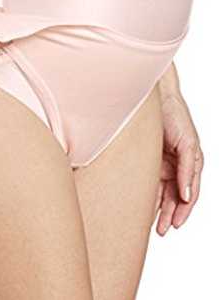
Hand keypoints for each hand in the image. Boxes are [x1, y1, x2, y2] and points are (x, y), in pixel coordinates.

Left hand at [154, 92, 203, 235]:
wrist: (154, 99)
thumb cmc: (176, 116)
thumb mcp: (187, 144)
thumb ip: (188, 169)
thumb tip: (187, 196)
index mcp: (189, 164)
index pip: (188, 194)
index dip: (183, 211)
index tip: (175, 225)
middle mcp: (175, 165)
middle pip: (173, 197)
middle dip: (169, 214)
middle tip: (161, 231)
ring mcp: (161, 162)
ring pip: (160, 191)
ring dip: (158, 208)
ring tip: (152, 224)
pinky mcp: (147, 158)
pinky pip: (148, 180)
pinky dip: (147, 193)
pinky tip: (142, 205)